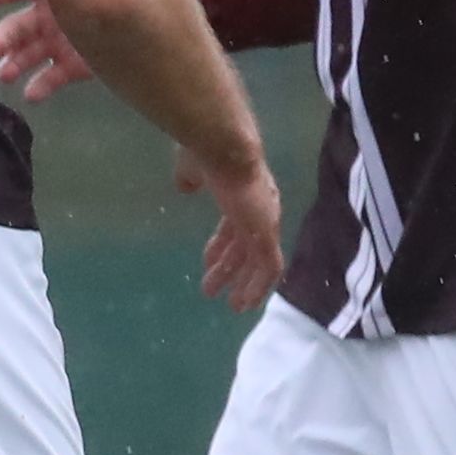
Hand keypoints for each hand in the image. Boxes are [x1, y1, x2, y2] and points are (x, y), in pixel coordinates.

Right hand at [0, 0, 87, 101]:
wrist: (157, 25)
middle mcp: (51, 13)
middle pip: (18, 24)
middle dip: (4, 37)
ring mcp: (61, 40)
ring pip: (29, 52)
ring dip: (16, 63)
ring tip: (6, 75)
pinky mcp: (73, 65)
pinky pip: (52, 75)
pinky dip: (41, 85)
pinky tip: (32, 95)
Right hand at [183, 148, 283, 311]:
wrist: (224, 148)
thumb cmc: (205, 153)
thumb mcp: (191, 168)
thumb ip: (190, 179)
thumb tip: (186, 186)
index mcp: (242, 193)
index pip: (234, 226)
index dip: (220, 246)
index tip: (206, 263)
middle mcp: (258, 209)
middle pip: (245, 246)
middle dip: (228, 269)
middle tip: (211, 290)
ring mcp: (264, 222)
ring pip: (257, 261)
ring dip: (243, 284)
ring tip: (232, 306)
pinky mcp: (266, 234)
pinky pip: (269, 267)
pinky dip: (259, 286)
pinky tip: (246, 303)